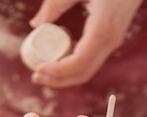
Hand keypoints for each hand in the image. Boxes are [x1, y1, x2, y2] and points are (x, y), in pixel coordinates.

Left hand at [28, 0, 142, 86]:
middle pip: (83, 73)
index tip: (39, 69)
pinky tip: (57, 54)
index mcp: (102, 28)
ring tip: (43, 71)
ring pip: (87, 70)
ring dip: (65, 75)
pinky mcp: (110, 41)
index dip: (58, 71)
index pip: (79, 62)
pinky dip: (73, 63)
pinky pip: (90, 60)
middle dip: (58, 80)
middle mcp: (110, 41)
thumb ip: (55, 4)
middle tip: (36, 77)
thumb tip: (35, 24)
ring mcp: (112, 42)